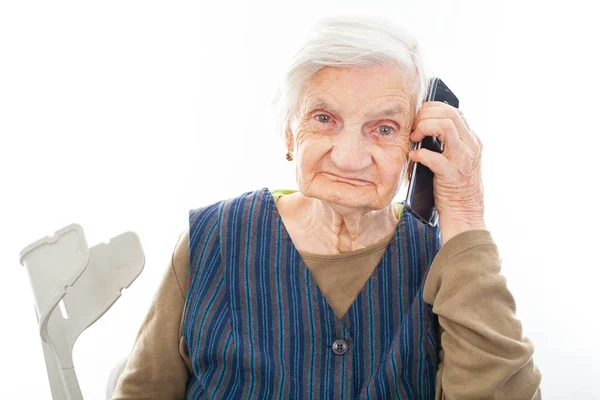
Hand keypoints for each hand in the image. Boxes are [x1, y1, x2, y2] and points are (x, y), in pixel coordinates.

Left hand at [408, 101, 485, 245]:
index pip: (454, 111)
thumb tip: (421, 128)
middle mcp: (471, 146)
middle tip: (412, 128)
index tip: (417, 118)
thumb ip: (447, 143)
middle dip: (426, 115)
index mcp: (472, 141)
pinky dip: (420, 154)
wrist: (465, 214)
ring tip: (413, 139)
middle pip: (450, 113)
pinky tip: (413, 158)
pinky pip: (434, 157)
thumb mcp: (456, 159)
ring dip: (424, 127)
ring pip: (446, 125)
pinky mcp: (452, 175)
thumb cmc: (454, 187)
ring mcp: (463, 160)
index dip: (432, 109)